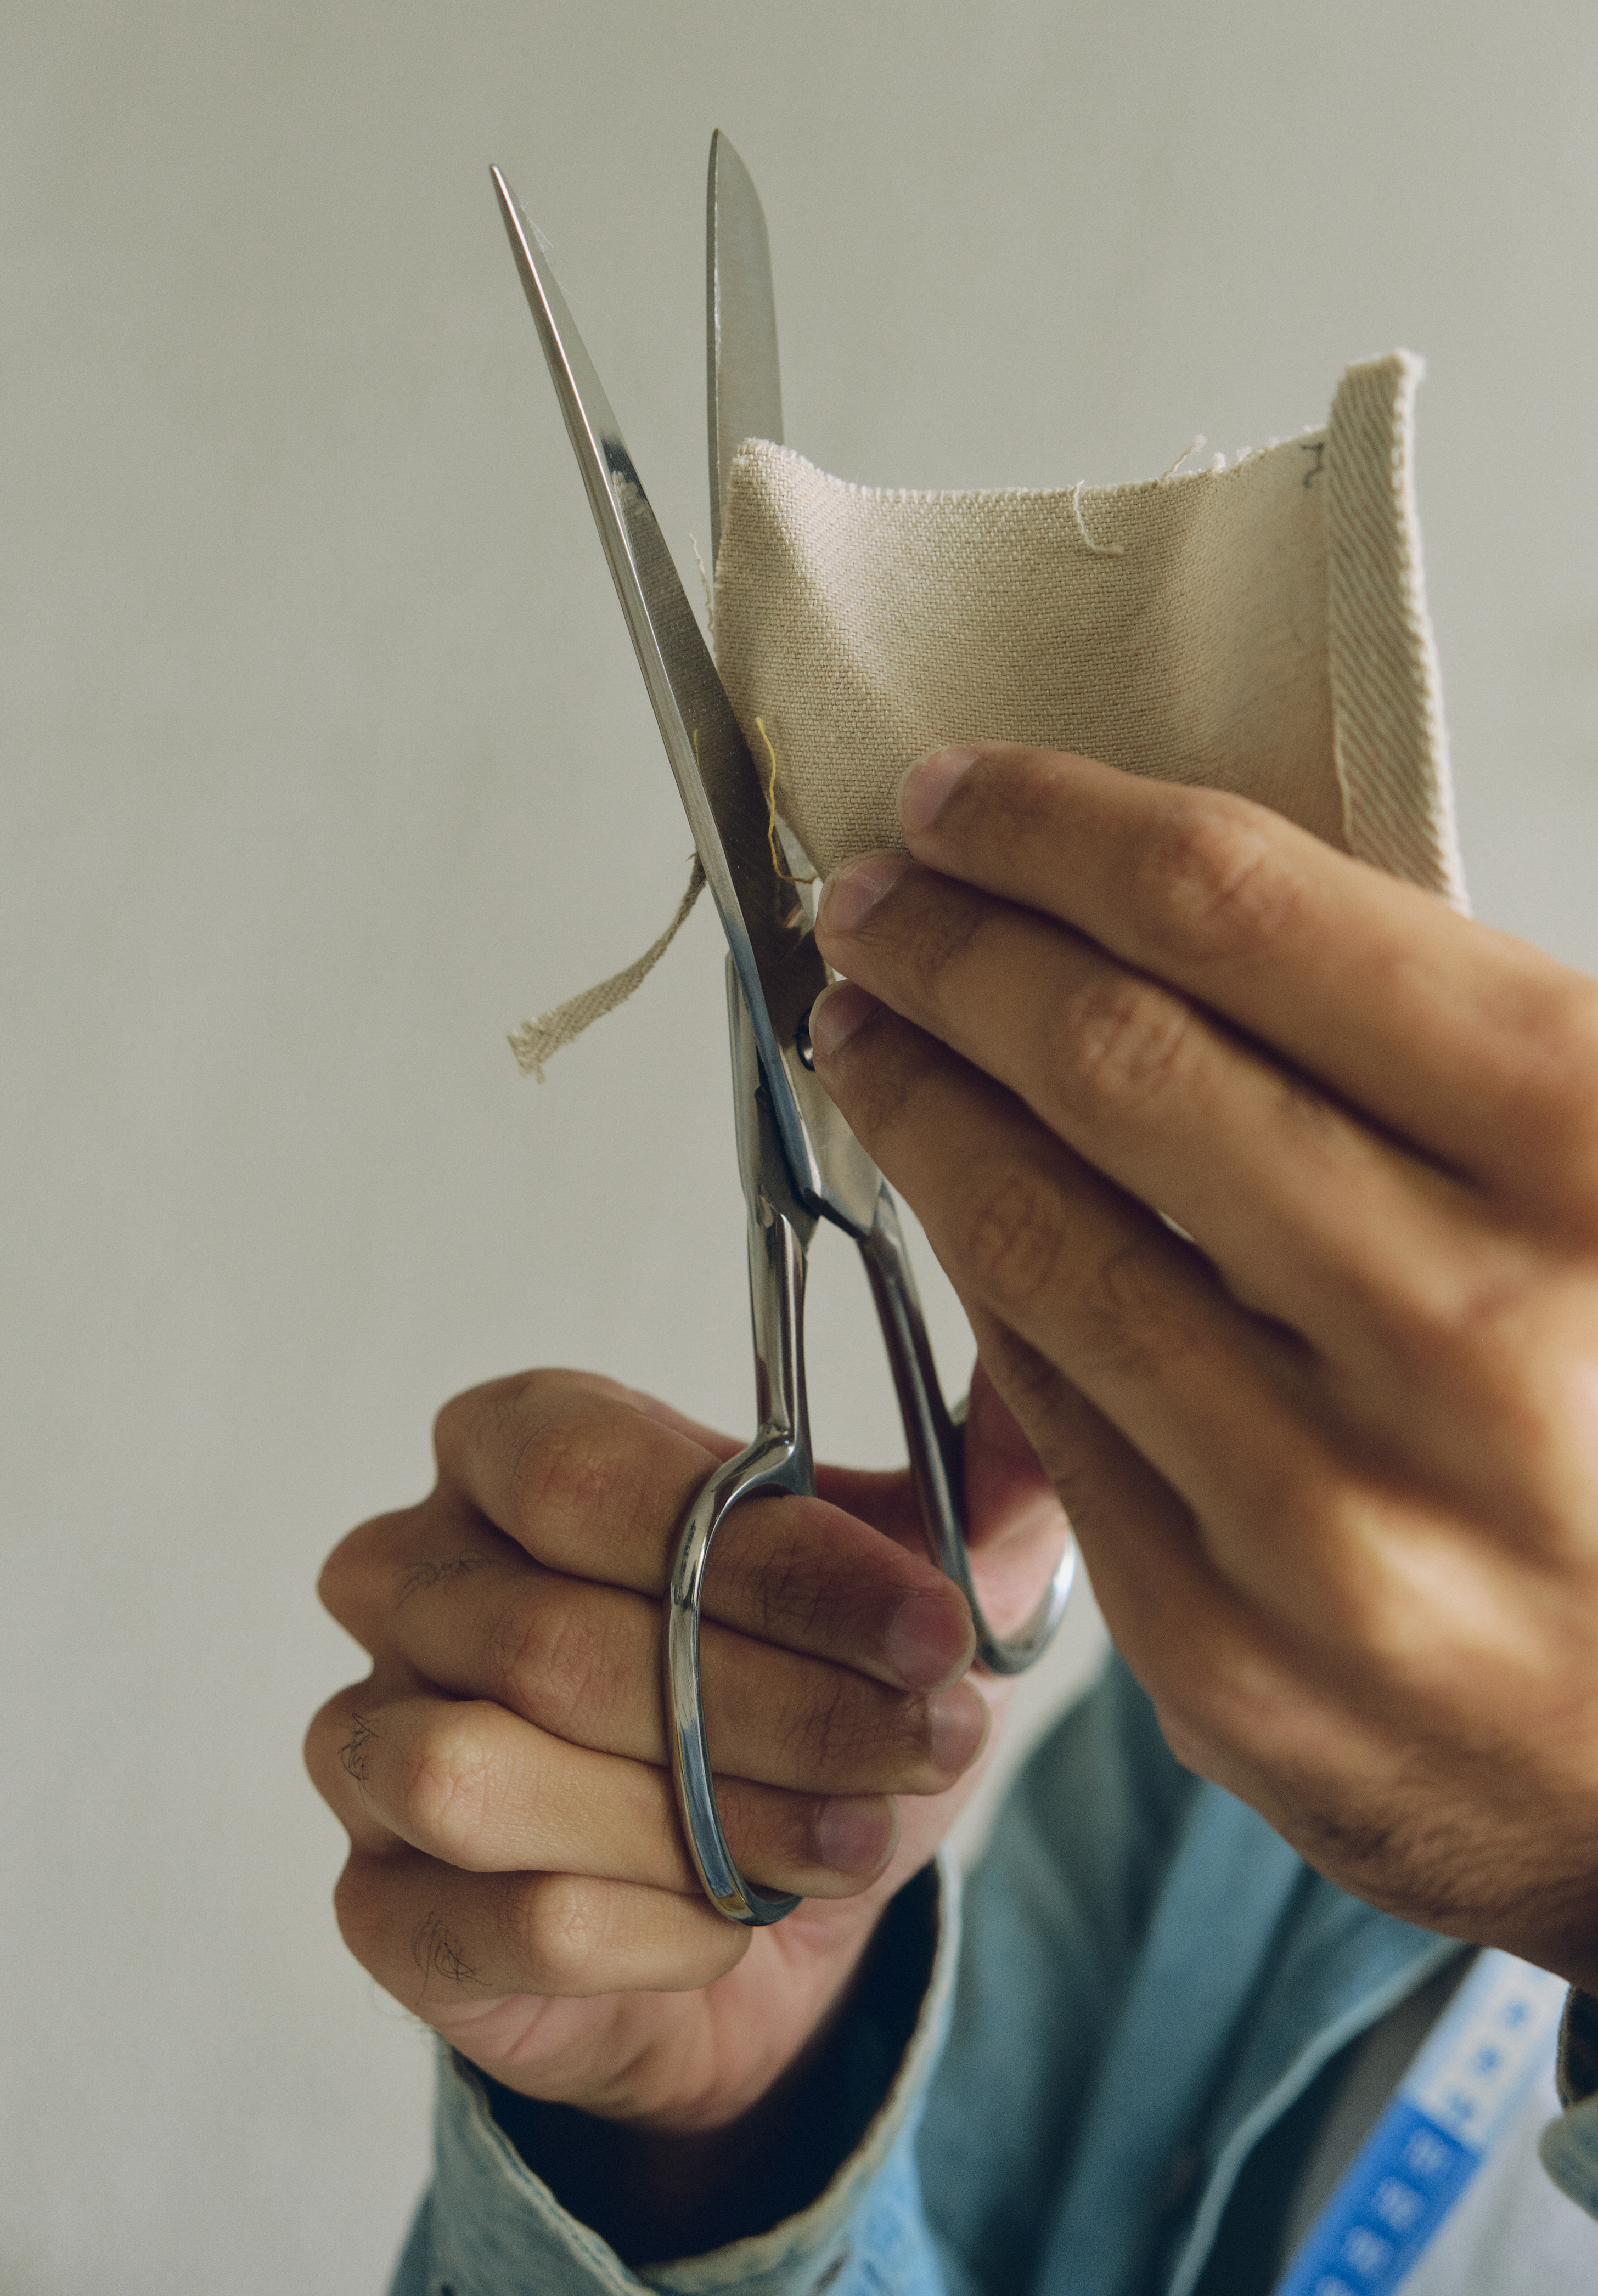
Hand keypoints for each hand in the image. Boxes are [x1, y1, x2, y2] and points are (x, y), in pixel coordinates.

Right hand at [306, 1367, 1057, 2136]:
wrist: (755, 1912)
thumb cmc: (804, 1704)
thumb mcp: (904, 1586)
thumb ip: (976, 1484)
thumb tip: (1041, 1390)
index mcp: (509, 1444)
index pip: (592, 1474)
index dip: (776, 1564)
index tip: (937, 1632)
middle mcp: (409, 1574)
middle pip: (554, 1634)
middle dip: (775, 1704)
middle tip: (927, 1745)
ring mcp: (367, 1739)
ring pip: (491, 1773)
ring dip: (703, 1818)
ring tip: (853, 1839)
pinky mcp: (380, 1904)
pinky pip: (499, 1921)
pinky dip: (649, 1931)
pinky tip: (736, 1921)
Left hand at [811, 741, 1597, 1992]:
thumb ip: (1433, 1041)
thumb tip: (1164, 903)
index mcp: (1590, 1152)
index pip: (1242, 911)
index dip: (1060, 825)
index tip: (961, 794)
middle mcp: (1464, 1332)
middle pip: (1111, 1055)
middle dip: (951, 946)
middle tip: (875, 900)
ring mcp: (1332, 1512)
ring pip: (1038, 1234)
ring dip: (917, 1100)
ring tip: (868, 1032)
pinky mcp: (1231, 1650)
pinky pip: (1048, 1408)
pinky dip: (984, 1276)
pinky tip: (954, 1205)